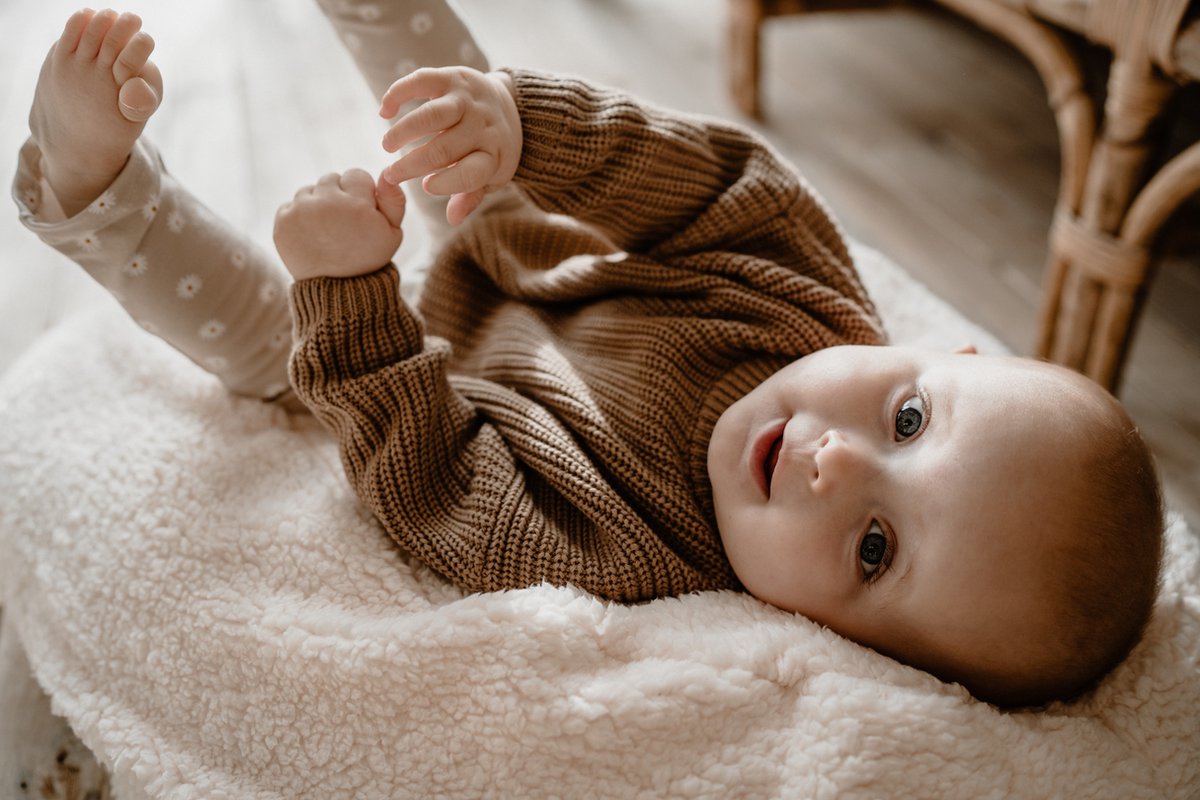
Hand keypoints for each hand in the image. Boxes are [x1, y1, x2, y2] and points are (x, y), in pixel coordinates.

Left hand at [273, 168, 405, 280]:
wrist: (336, 291)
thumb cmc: (367, 258)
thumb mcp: (393, 234)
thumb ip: (394, 200)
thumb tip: (386, 173)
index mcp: (356, 204)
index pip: (356, 174)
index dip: (361, 193)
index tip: (360, 212)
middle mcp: (327, 203)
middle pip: (330, 178)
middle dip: (337, 196)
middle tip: (342, 224)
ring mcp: (301, 212)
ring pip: (309, 190)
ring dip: (316, 205)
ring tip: (326, 231)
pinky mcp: (283, 222)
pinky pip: (290, 205)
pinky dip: (298, 217)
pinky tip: (311, 236)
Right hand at [379, 67, 520, 225]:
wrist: (510, 104)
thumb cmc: (492, 149)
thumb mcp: (491, 176)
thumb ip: (470, 196)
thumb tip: (452, 219)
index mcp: (493, 155)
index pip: (471, 174)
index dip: (446, 184)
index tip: (426, 186)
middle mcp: (481, 127)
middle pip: (444, 149)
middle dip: (412, 165)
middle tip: (391, 176)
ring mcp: (466, 101)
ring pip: (431, 116)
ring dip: (403, 132)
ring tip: (388, 146)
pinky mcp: (452, 78)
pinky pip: (421, 81)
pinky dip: (398, 94)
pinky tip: (385, 111)